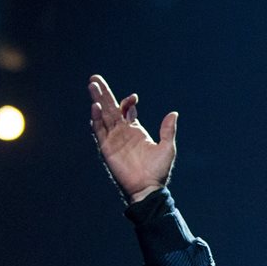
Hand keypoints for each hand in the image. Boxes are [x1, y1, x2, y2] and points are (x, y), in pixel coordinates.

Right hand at [88, 74, 177, 203]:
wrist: (148, 187)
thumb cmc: (158, 170)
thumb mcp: (167, 147)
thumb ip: (168, 130)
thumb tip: (174, 113)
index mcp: (136, 130)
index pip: (127, 110)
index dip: (128, 102)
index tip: (134, 97)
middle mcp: (122, 132)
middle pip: (110, 108)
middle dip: (104, 93)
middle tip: (95, 78)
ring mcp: (113, 138)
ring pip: (102, 115)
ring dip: (97, 100)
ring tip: (92, 85)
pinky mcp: (106, 147)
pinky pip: (99, 130)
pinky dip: (96, 118)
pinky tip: (95, 106)